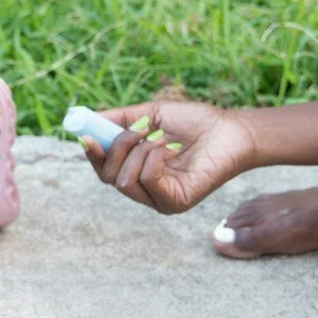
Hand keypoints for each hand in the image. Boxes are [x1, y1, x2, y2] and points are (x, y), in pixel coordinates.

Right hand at [83, 98, 256, 215]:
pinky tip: (172, 151)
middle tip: (139, 130)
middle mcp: (147, 190)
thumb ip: (118, 119)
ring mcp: (160, 200)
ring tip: (163, 140)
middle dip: (117, 147)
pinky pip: (147, 180)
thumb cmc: (196, 123)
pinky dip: (154, 159)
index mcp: (139, 171)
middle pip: (108, 177)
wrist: (232, 129)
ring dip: (139, 151)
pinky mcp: (176, 202)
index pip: (105, 172)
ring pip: (124, 180)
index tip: (85, 136)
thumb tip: (85, 121)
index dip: (93, 155)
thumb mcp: (150, 115)